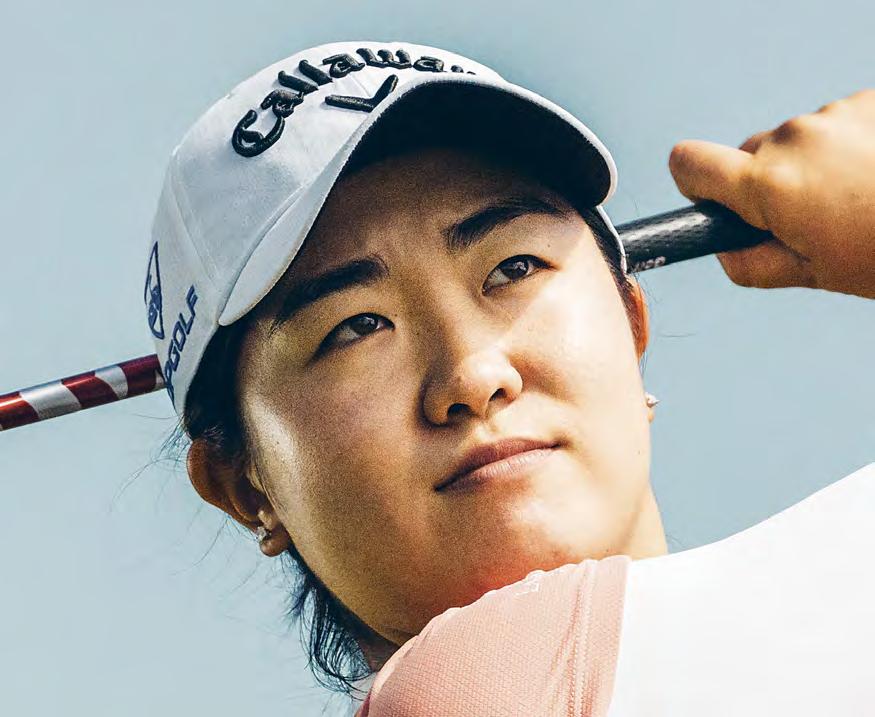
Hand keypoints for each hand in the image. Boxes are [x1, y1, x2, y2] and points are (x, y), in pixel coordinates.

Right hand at [668, 89, 874, 298]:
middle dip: (767, 182)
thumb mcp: (816, 273)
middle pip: (750, 153)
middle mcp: (795, 138)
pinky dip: (848, 145)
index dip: (695, 184)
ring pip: (797, 139)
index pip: (688, 163)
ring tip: (859, 196)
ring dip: (814, 164)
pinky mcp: (868, 99)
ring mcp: (835, 113)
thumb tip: (723, 249)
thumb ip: (751, 264)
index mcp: (769, 186)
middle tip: (812, 216)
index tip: (716, 200)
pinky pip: (836, 123)